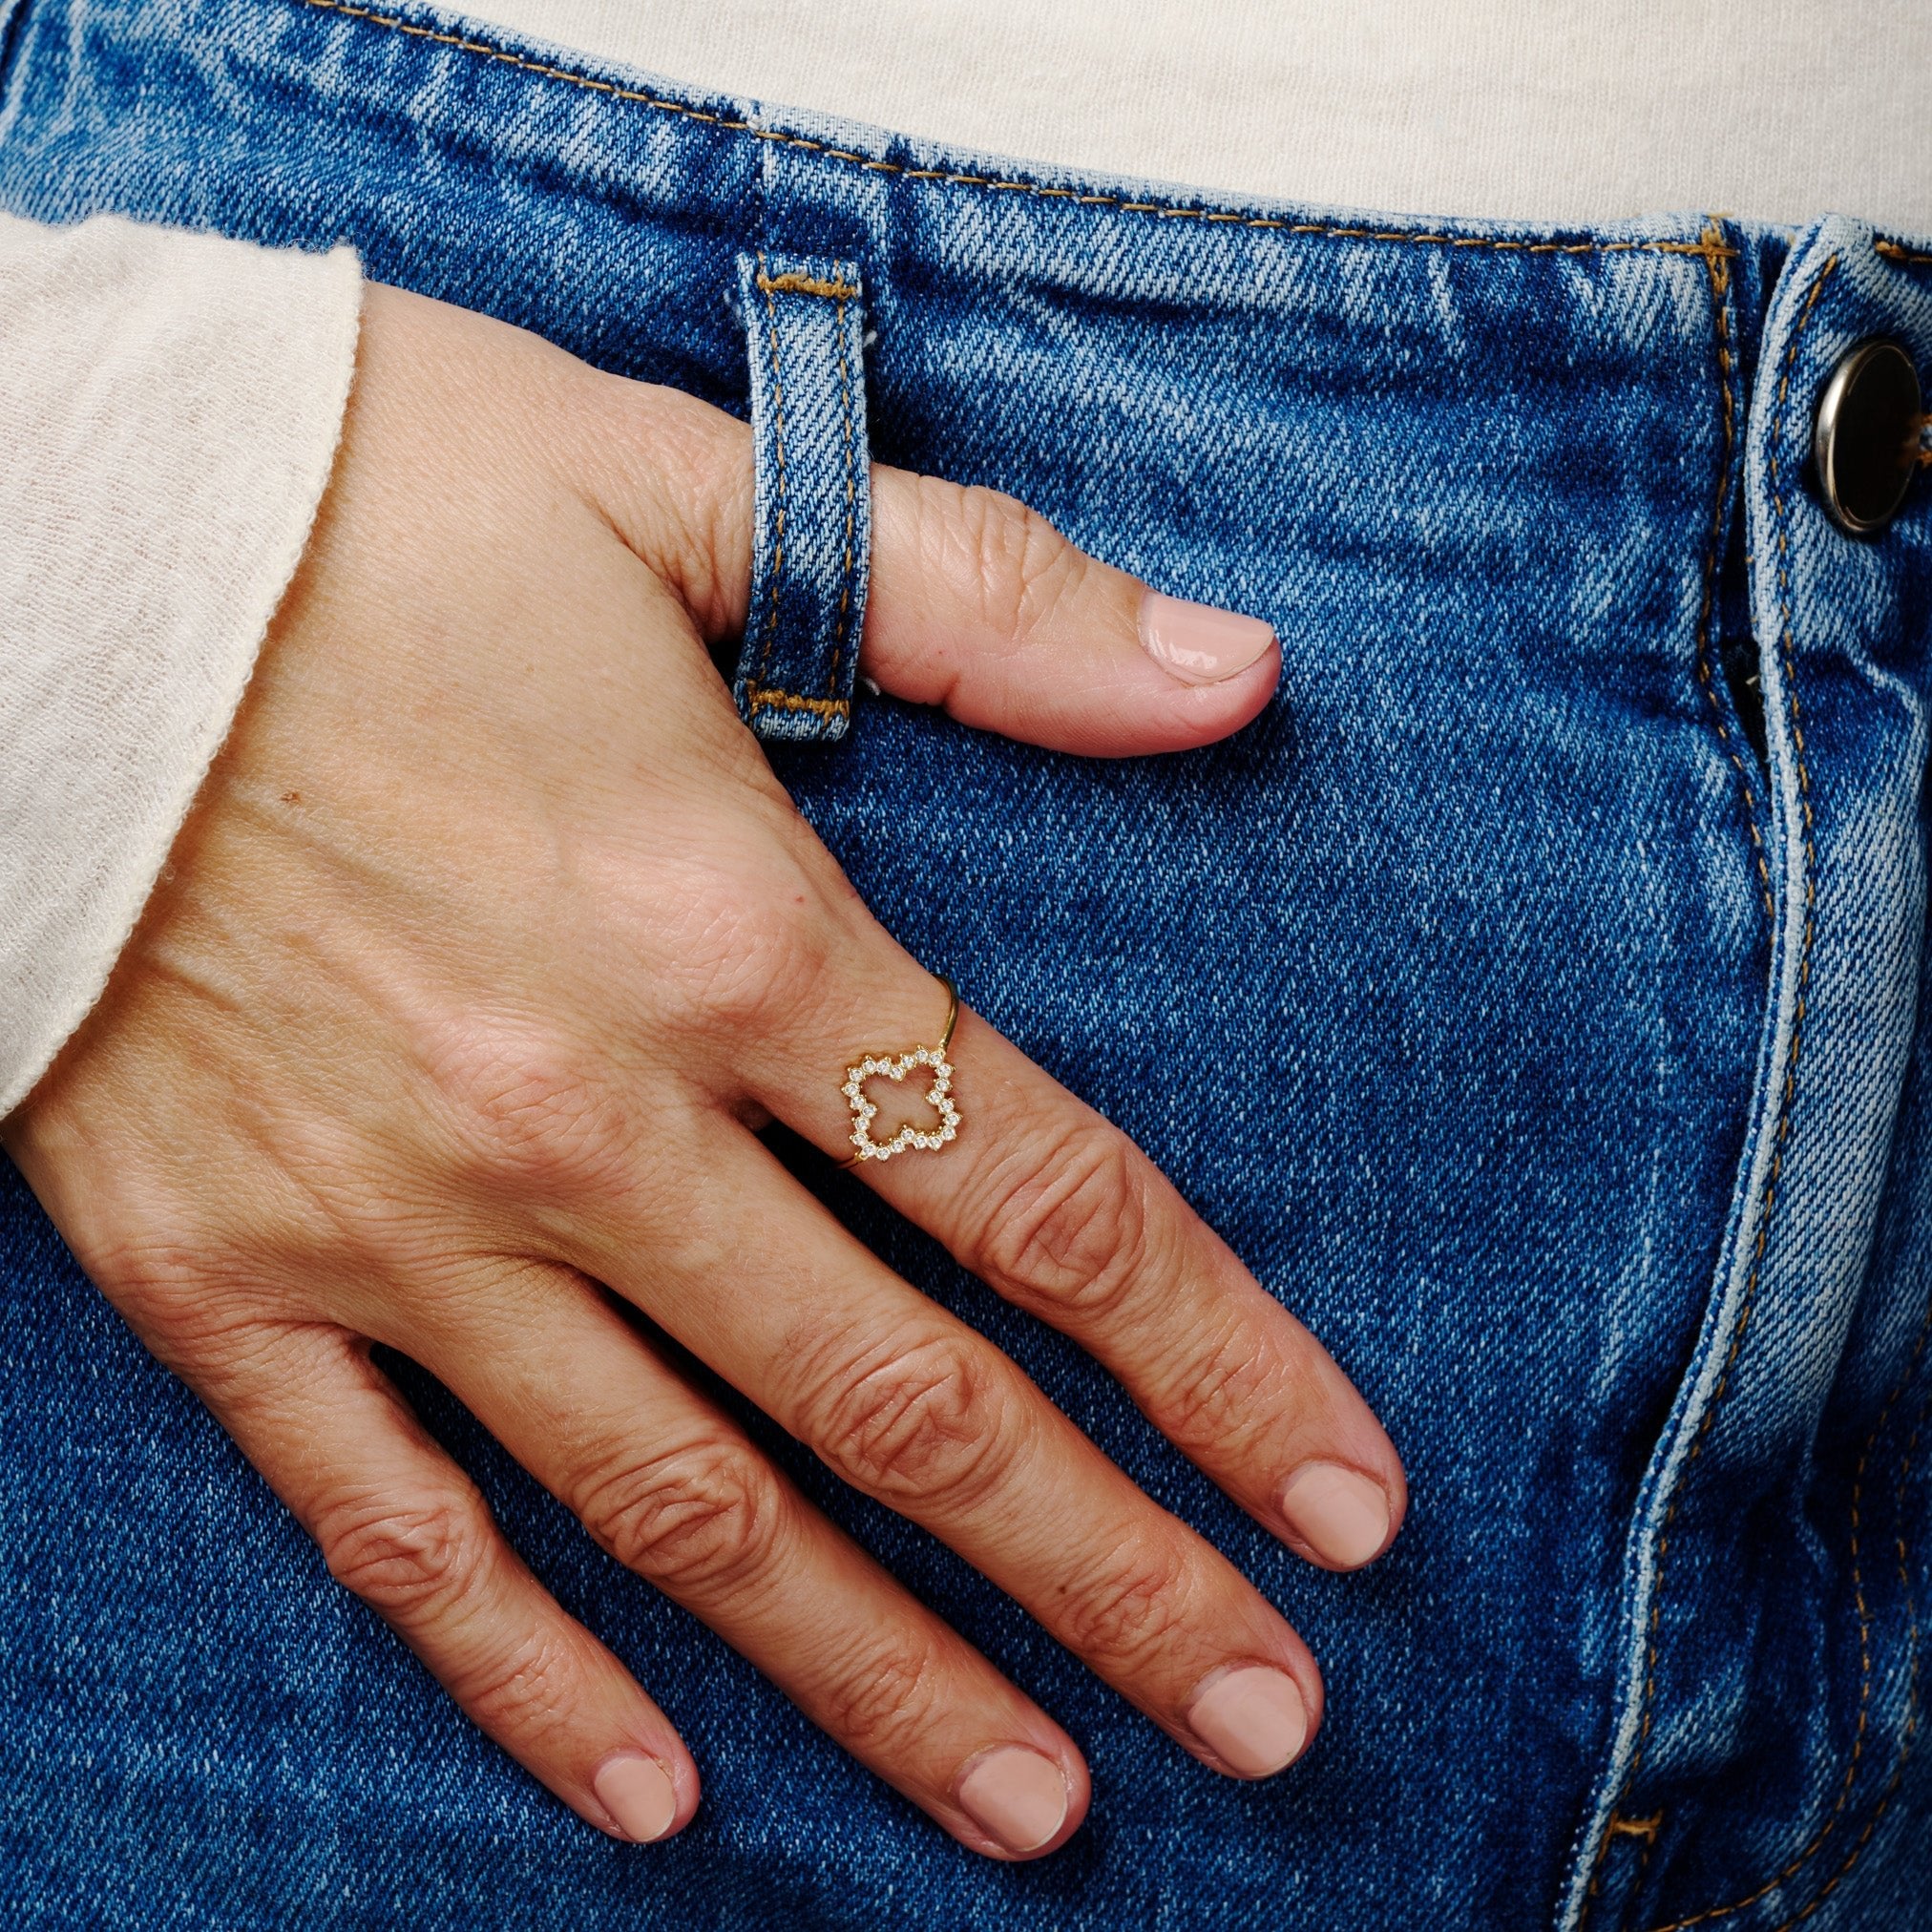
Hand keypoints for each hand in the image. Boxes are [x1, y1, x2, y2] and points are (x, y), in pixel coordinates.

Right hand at [4, 283, 1403, 1858]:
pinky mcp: (219, 1274)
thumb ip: (980, 600)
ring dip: (878, 1674)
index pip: (1043, 1202)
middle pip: (907, 1406)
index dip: (1220, 1367)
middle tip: (1263, 1718)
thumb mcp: (683, 492)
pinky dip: (522, 1673)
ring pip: (682, 1511)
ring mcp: (392, 1225)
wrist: (10, 546)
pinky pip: (391, 1525)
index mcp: (724, 927)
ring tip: (1038, 1804)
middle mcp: (581, 1119)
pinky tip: (651, 1786)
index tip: (1345, 1503)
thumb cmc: (349, 500)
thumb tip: (1232, 676)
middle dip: (1108, 1578)